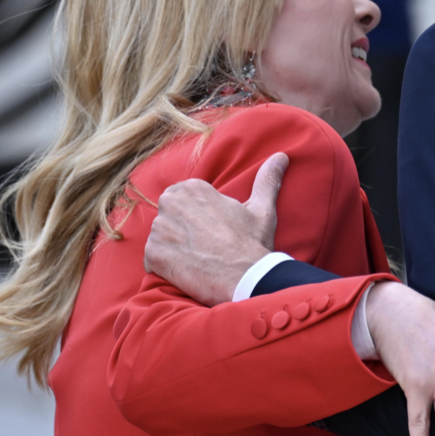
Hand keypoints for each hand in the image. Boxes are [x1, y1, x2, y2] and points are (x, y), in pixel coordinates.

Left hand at [142, 152, 287, 304]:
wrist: (246, 279)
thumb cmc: (253, 244)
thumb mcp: (262, 208)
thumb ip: (267, 179)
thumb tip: (281, 156)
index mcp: (192, 188)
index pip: (182, 201)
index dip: (197, 220)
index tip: (212, 234)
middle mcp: (171, 203)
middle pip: (169, 218)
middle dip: (182, 232)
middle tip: (205, 248)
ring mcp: (160, 229)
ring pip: (161, 239)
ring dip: (174, 250)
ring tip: (198, 261)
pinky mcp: (153, 254)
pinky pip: (153, 260)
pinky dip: (166, 268)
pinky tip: (187, 272)